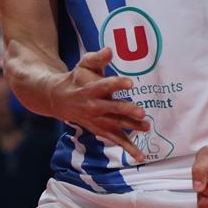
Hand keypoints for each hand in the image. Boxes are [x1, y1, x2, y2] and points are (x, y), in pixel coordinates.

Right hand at [48, 47, 148, 161]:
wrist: (60, 99)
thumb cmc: (77, 78)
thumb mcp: (83, 64)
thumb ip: (97, 58)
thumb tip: (110, 50)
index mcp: (91, 89)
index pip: (105, 86)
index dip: (117, 84)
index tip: (130, 83)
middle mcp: (94, 106)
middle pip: (112, 109)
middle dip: (127, 111)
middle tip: (141, 112)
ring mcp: (98, 120)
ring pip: (117, 126)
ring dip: (132, 127)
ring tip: (147, 127)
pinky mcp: (102, 130)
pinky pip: (116, 141)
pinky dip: (129, 149)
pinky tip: (141, 156)